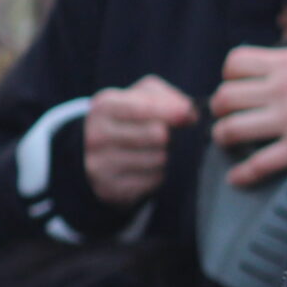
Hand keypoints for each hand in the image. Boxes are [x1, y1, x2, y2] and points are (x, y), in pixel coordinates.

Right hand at [82, 75, 196, 206]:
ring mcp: (100, 165)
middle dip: (171, 135)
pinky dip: (159, 174)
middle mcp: (97, 136)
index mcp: (105, 107)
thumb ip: (167, 98)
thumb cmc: (129, 118)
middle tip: (170, 136)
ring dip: (167, 155)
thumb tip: (190, 113)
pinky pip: (154, 180)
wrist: (98, 152)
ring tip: (157, 151)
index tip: (187, 115)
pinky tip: (149, 168)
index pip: (146, 108)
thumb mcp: (141, 97)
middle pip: (158, 135)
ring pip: (159, 160)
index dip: (172, 112)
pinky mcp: (111, 189)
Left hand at [211, 22, 286, 185]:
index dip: (230, 72)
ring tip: (227, 139)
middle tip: (225, 112)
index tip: (237, 81)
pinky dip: (244, 173)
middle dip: (219, 106)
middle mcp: (281, 92)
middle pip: (226, 97)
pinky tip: (237, 177)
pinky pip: (262, 164)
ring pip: (234, 130)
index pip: (236, 63)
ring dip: (224, 135)